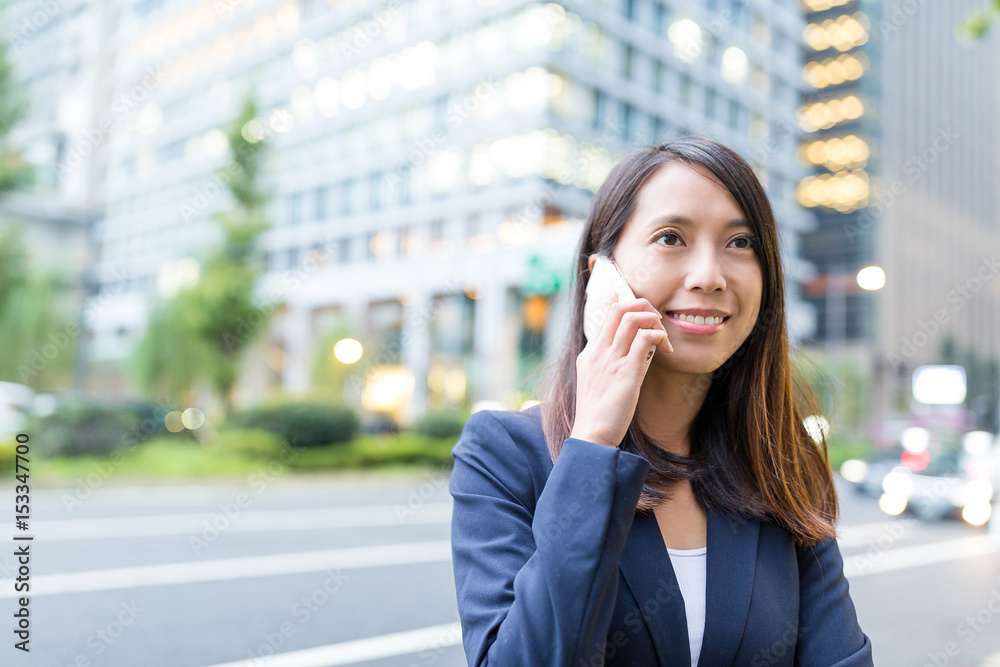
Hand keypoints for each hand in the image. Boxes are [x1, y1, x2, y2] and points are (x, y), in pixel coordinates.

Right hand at [570, 291, 672, 447]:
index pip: (605, 314)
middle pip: (619, 308)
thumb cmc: (599, 414)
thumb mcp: (598, 383)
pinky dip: (658, 336)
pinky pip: (645, 338)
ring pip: (633, 317)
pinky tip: (665, 349)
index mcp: (590, 353)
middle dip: (642, 306)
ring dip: (654, 320)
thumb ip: (610, 363)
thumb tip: (631, 350)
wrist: (592, 436)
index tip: (632, 300)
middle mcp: (598, 351)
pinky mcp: (626, 371)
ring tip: (663, 338)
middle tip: (656, 323)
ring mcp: (611, 359)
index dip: (621, 301)